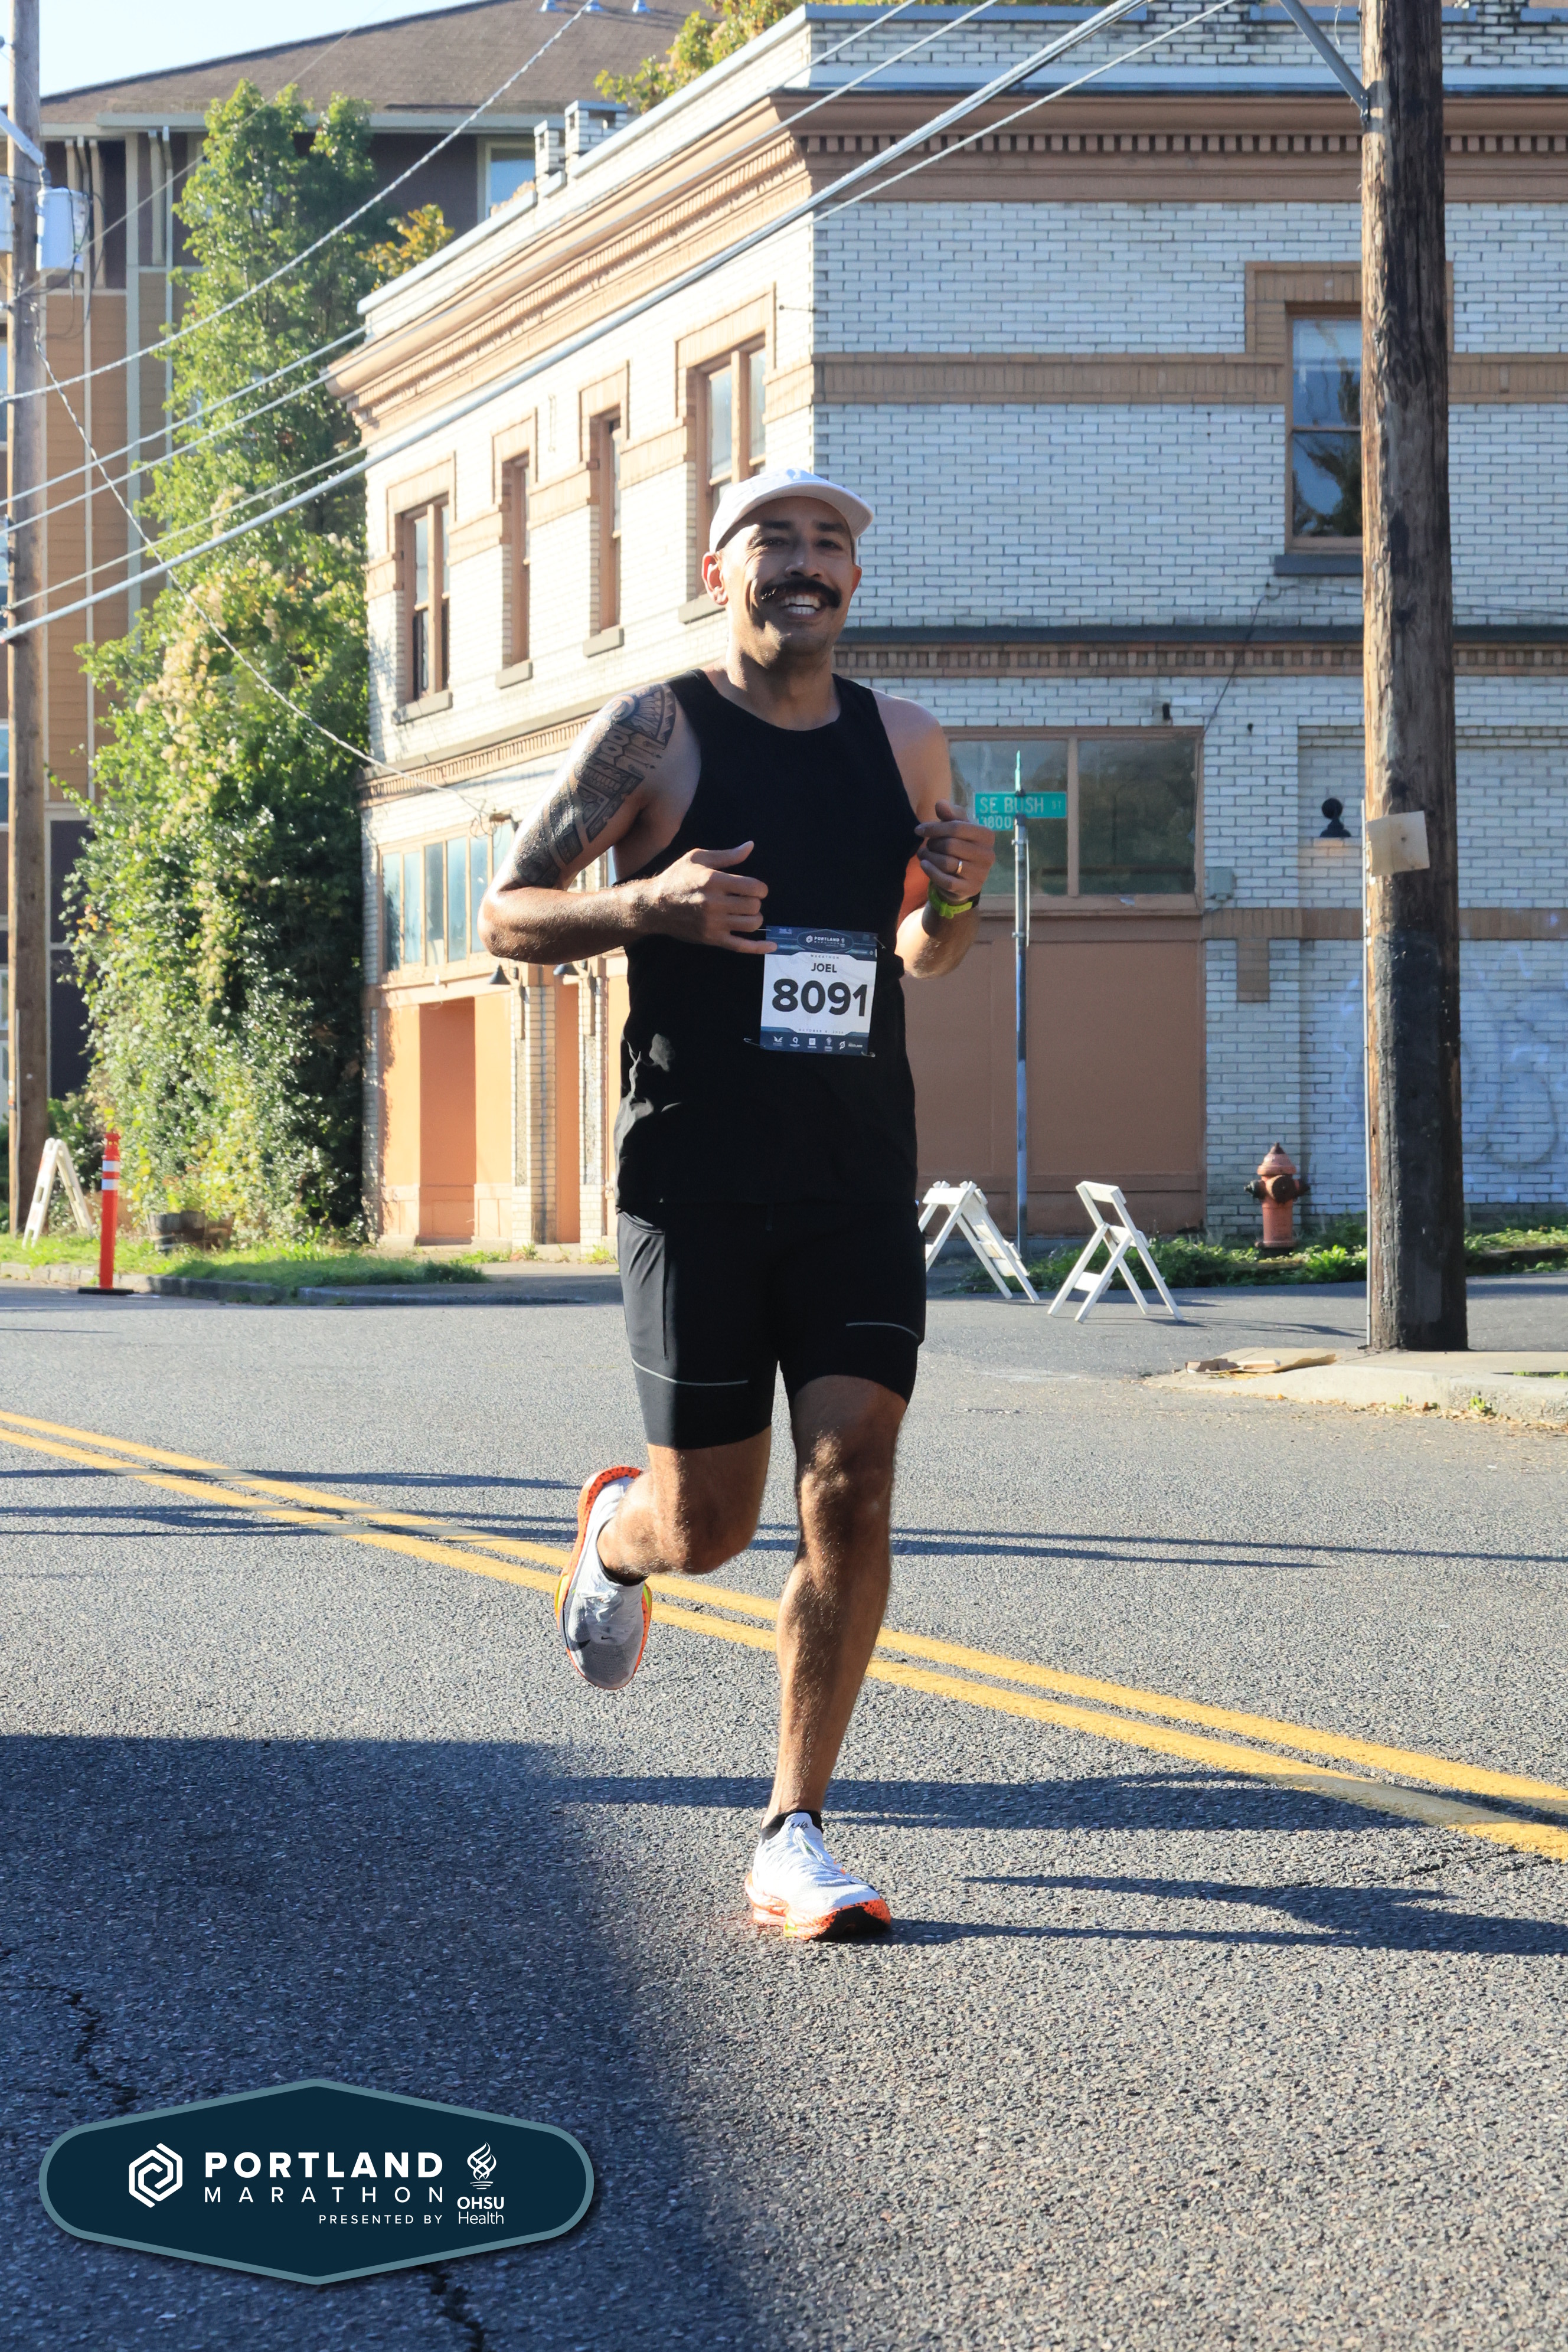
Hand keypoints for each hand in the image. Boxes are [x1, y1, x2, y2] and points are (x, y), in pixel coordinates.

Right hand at [634, 842, 772, 954]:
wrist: (653, 906)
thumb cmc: (676, 878)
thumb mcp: (698, 858)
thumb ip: (727, 855)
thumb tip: (751, 846)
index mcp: (713, 881)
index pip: (753, 887)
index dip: (760, 888)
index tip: (756, 888)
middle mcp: (714, 903)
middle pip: (754, 906)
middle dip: (756, 902)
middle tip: (747, 899)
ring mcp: (713, 924)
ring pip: (751, 924)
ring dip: (755, 918)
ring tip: (746, 912)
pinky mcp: (711, 939)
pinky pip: (741, 947)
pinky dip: (759, 948)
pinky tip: (772, 946)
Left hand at [916, 800, 994, 902]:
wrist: (963, 879)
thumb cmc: (960, 848)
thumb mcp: (957, 828)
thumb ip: (949, 815)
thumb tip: (940, 804)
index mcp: (987, 835)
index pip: (957, 827)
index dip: (934, 827)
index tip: (918, 830)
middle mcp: (988, 855)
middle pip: (950, 845)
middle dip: (933, 844)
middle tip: (927, 845)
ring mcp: (981, 874)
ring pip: (946, 863)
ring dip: (929, 857)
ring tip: (923, 854)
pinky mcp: (970, 889)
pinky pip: (946, 881)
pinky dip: (931, 872)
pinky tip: (924, 865)